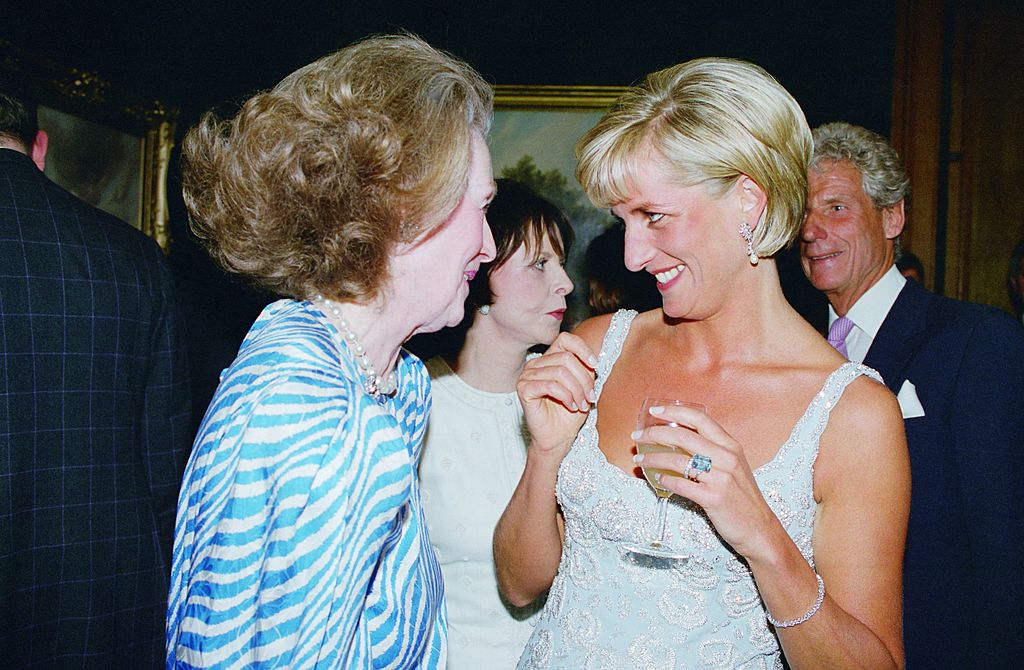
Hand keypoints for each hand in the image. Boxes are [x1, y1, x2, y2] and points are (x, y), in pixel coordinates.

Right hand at [516, 332, 597, 457]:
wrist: (558, 438)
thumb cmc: (570, 414)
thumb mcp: (583, 387)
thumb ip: (585, 369)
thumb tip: (594, 357)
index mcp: (549, 359)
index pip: (565, 339)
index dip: (582, 349)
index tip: (595, 365)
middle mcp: (536, 364)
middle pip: (566, 358)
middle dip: (583, 379)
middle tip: (590, 398)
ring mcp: (527, 376)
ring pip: (560, 372)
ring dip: (577, 390)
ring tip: (582, 405)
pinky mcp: (523, 389)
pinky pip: (550, 385)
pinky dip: (565, 396)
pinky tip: (571, 406)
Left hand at [632, 403, 779, 560]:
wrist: (759, 528)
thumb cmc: (742, 497)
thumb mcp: (733, 466)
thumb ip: (713, 451)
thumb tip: (679, 439)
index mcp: (730, 446)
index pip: (699, 419)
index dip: (674, 411)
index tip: (655, 410)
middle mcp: (727, 458)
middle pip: (683, 436)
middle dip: (654, 433)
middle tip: (637, 436)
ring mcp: (721, 478)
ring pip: (678, 460)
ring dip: (653, 458)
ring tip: (639, 459)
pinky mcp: (714, 498)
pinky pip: (682, 485)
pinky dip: (665, 481)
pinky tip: (656, 478)